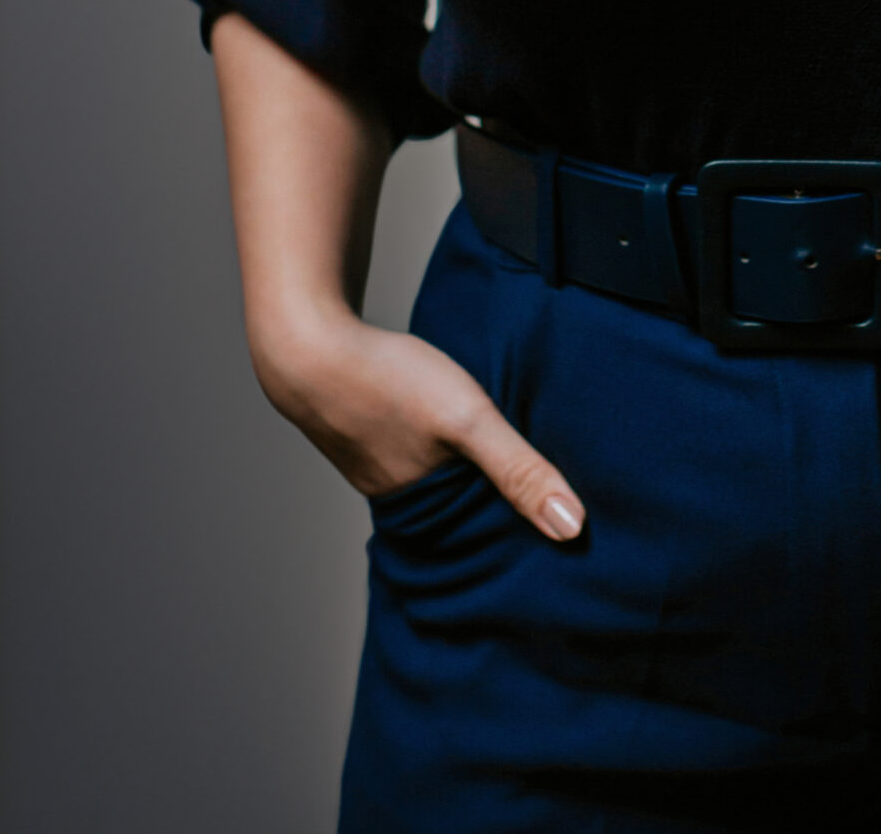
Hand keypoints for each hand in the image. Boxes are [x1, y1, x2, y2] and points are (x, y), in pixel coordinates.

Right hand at [253, 309, 587, 540]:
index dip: (524, 531)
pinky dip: (441, 445)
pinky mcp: (370, 432)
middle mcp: (399, 499)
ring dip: (469, 470)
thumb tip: (572, 529)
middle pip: (464, 509)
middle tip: (550, 495)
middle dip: (500, 504)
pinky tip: (452, 427)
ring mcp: (378, 465)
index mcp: (424, 512)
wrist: (308, 344)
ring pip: (440, 478)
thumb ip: (518, 468)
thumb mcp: (468, 420)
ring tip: (510, 460)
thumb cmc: (388, 381)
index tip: (568, 535)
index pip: (487, 536)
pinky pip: (417, 450)